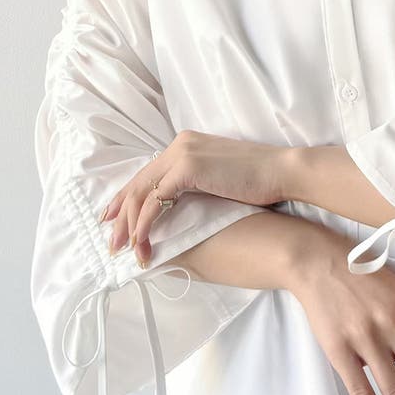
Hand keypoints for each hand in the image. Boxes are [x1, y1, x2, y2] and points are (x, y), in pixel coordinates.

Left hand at [100, 130, 287, 263]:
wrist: (283, 172)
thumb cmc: (263, 182)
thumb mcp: (222, 182)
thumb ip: (200, 188)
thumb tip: (187, 211)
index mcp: (187, 145)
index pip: (149, 173)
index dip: (128, 198)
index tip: (115, 220)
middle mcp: (179, 145)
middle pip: (138, 182)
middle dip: (119, 214)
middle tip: (111, 240)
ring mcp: (182, 154)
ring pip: (141, 193)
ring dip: (128, 224)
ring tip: (123, 249)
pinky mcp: (188, 168)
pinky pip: (154, 201)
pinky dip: (144, 224)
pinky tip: (142, 242)